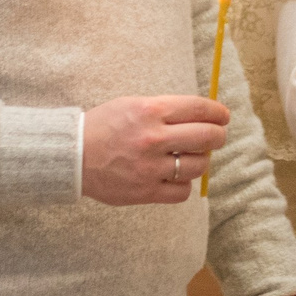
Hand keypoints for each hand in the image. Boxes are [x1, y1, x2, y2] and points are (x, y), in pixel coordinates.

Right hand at [80, 94, 228, 205]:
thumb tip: (203, 114)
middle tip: (216, 137)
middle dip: (218, 136)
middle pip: (207, 137)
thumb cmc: (104, 126)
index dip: (218, 113)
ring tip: (191, 157)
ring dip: (200, 161)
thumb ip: (166, 109)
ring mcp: (150, 167)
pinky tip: (175, 177)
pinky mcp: (145, 191)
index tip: (223, 116)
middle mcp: (153, 138)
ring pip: (198, 166)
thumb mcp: (133, 104)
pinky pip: (182, 191)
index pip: (200, 109)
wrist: (71, 156)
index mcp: (150, 111)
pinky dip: (184, 184)